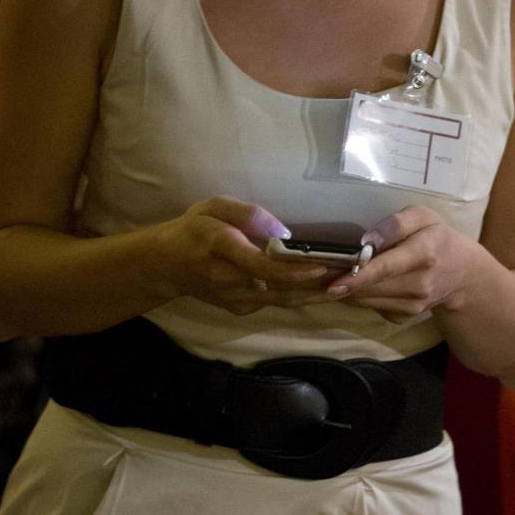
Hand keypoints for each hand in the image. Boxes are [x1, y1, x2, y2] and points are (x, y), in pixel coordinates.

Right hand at [156, 196, 331, 314]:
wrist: (166, 265)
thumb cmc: (193, 229)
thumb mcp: (214, 206)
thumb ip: (247, 215)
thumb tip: (282, 232)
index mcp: (221, 248)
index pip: (261, 265)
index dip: (292, 270)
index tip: (322, 266)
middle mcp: (229, 279)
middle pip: (278, 287)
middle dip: (315, 284)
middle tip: (349, 276)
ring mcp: (234, 298)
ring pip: (281, 300)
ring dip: (314, 296)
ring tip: (344, 286)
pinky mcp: (240, 308)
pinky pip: (274, 302)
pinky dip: (299, 297)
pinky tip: (321, 290)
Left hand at [325, 206, 472, 318]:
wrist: (462, 274)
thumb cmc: (438, 237)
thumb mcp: (423, 217)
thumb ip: (396, 224)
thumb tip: (367, 240)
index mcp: (424, 254)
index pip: (386, 268)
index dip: (358, 276)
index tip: (333, 282)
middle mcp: (419, 285)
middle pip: (371, 286)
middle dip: (342, 279)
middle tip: (318, 270)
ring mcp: (412, 306)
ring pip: (366, 299)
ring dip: (347, 288)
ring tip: (333, 273)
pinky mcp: (403, 317)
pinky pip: (371, 306)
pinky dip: (359, 295)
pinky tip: (359, 283)